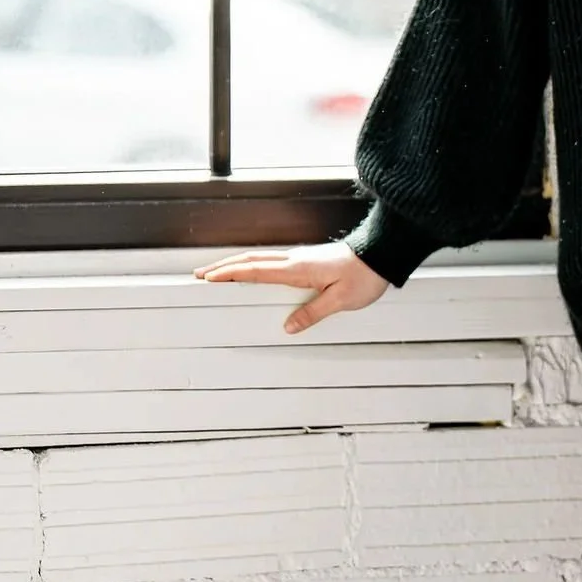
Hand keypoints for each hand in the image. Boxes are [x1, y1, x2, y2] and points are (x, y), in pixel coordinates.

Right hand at [193, 244, 390, 335]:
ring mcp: (300, 258)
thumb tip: (289, 327)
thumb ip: (312, 313)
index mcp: (298, 269)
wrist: (380, 254)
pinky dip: (253, 265)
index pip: (256, 270)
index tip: (209, 278)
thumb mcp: (340, 300)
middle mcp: (295, 260)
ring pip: (259, 259)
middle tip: (201, 274)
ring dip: (236, 264)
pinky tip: (251, 271)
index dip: (230, 274)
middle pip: (251, 261)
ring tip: (217, 272)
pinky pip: (272, 262)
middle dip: (223, 267)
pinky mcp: (307, 260)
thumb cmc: (364, 275)